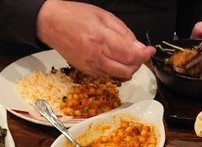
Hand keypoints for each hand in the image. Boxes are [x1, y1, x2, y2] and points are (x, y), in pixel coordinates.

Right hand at [37, 0, 154, 78]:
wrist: (52, 24)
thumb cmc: (75, 16)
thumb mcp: (104, 17)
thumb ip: (124, 33)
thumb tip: (139, 47)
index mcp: (102, 40)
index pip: (131, 56)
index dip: (144, 55)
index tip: (150, 50)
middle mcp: (97, 57)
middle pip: (127, 70)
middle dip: (138, 63)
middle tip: (139, 53)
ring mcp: (91, 67)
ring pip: (119, 75)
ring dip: (127, 67)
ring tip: (127, 55)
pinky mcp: (87, 71)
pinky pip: (108, 75)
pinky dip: (115, 69)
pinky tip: (113, 58)